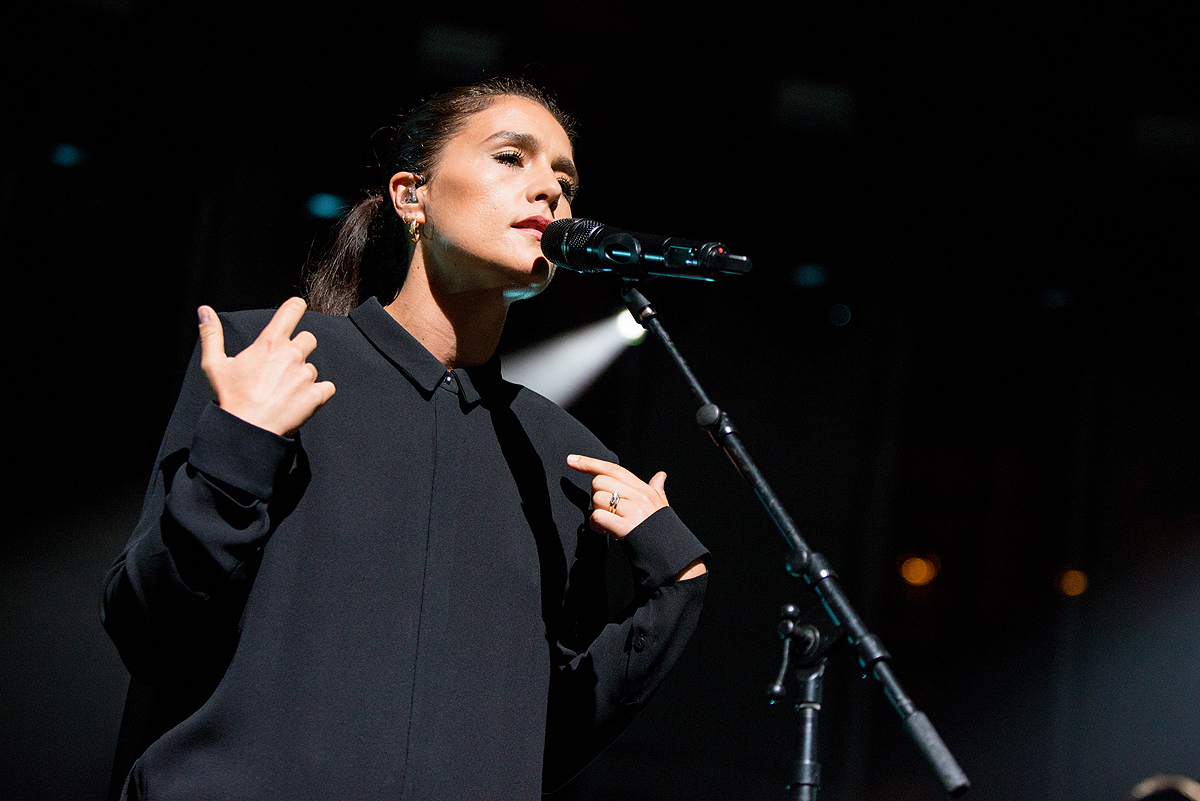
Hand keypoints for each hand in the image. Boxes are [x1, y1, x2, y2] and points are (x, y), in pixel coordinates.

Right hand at [198, 297, 335, 435]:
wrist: (246, 431)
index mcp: (270, 343)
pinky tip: (300, 401)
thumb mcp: (213, 364)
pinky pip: (327, 387)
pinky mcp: (317, 395)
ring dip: (302, 376)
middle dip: (299, 348)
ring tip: (283, 391)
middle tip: (282, 366)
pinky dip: (317, 393)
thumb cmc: (229, 398)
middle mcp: (292, 355)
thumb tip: (204, 310)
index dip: (296, 307)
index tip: (297, 308)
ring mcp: (306, 375)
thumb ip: (211, 334)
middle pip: (309, 338)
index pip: (291, 311)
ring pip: (312, 367)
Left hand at [567, 454, 705, 579]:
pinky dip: (595, 526)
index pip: (613, 469)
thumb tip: (661, 475)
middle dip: (596, 497)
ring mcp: (633, 511)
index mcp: (644, 489)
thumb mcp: (661, 506)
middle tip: (609, 512)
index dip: (590, 462)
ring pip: (597, 498)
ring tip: (609, 525)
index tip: (571, 459)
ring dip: (596, 513)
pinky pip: (598, 517)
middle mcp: (639, 496)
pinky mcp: (626, 527)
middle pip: (600, 482)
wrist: (672, 555)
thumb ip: (657, 489)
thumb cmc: (662, 531)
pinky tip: (605, 532)